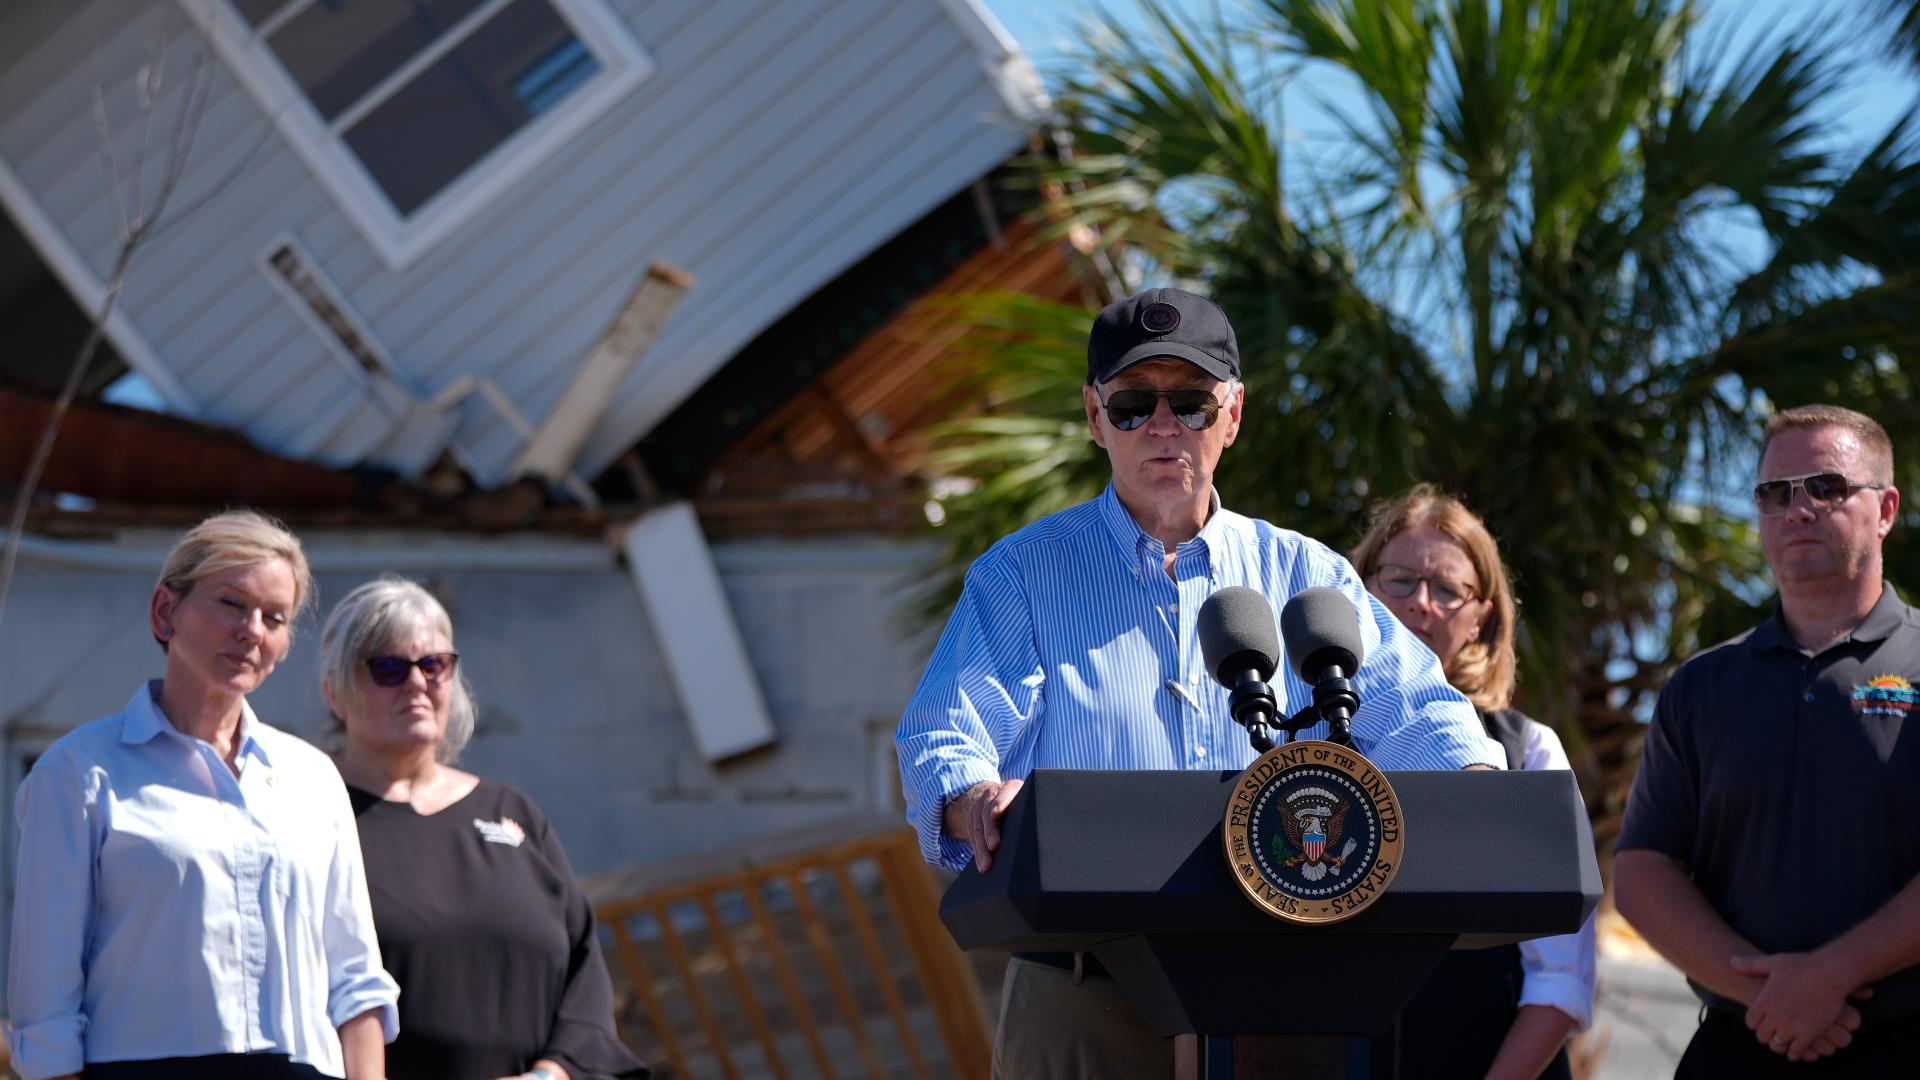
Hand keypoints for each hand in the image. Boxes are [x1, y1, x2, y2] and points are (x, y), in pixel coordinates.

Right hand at [942, 778, 1022, 871]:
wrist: (990, 794)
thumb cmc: (1017, 802)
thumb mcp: (1023, 796)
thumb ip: (1029, 809)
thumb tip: (1041, 833)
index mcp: (1009, 788)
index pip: (1004, 793)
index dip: (1000, 803)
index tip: (996, 814)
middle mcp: (992, 796)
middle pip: (988, 814)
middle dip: (990, 830)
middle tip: (994, 846)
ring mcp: (979, 808)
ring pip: (978, 828)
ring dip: (982, 848)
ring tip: (986, 865)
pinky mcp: (972, 821)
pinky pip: (973, 838)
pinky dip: (978, 852)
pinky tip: (982, 865)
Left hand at [1732, 951, 1872, 1060]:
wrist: (1830, 973)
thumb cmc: (1802, 965)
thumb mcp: (1773, 962)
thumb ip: (1751, 965)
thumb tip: (1732, 962)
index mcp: (1764, 1001)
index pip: (1750, 1022)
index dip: (1755, 1023)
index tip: (1761, 1023)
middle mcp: (1775, 1016)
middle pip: (1762, 1036)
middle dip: (1766, 1036)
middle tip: (1772, 1034)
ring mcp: (1791, 1026)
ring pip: (1778, 1045)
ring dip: (1780, 1045)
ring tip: (1784, 1042)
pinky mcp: (1809, 1033)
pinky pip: (1796, 1051)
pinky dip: (1795, 1053)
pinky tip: (1796, 1051)